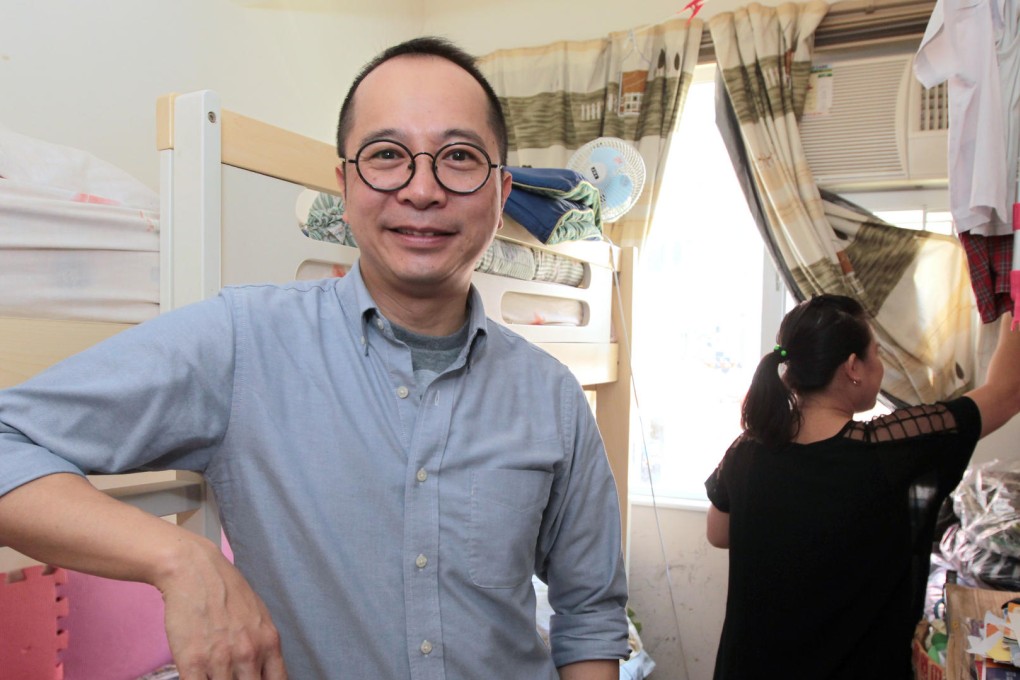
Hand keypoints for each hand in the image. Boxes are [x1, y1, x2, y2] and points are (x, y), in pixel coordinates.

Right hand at [159, 541, 286, 679]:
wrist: (194, 570)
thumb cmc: (226, 590)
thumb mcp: (259, 616)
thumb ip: (264, 645)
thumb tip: (266, 670)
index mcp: (269, 642)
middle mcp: (249, 653)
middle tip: (233, 677)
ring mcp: (221, 659)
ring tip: (215, 674)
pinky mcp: (192, 663)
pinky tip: (199, 677)